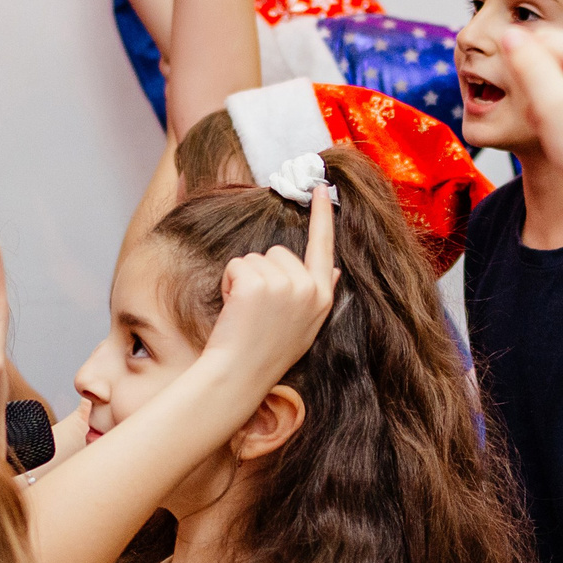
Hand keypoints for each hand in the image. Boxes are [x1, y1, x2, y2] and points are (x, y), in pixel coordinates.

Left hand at [199, 183, 336, 389]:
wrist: (240, 375)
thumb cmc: (265, 352)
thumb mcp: (304, 324)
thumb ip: (318, 293)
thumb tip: (334, 270)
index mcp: (322, 297)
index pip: (324, 247)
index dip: (322, 215)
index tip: (321, 187)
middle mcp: (309, 288)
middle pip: (278, 251)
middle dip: (261, 273)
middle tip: (256, 310)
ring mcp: (286, 285)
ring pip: (255, 258)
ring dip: (242, 280)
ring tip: (245, 313)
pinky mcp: (260, 284)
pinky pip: (237, 265)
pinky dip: (228, 283)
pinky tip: (234, 308)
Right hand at [497, 0, 562, 239]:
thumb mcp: (553, 110)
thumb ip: (528, 68)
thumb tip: (508, 34)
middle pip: (552, 39)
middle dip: (535, 66)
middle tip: (549, 112)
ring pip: (548, 63)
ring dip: (538, 89)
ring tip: (557, 126)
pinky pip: (554, 82)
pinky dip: (545, 100)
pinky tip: (556, 128)